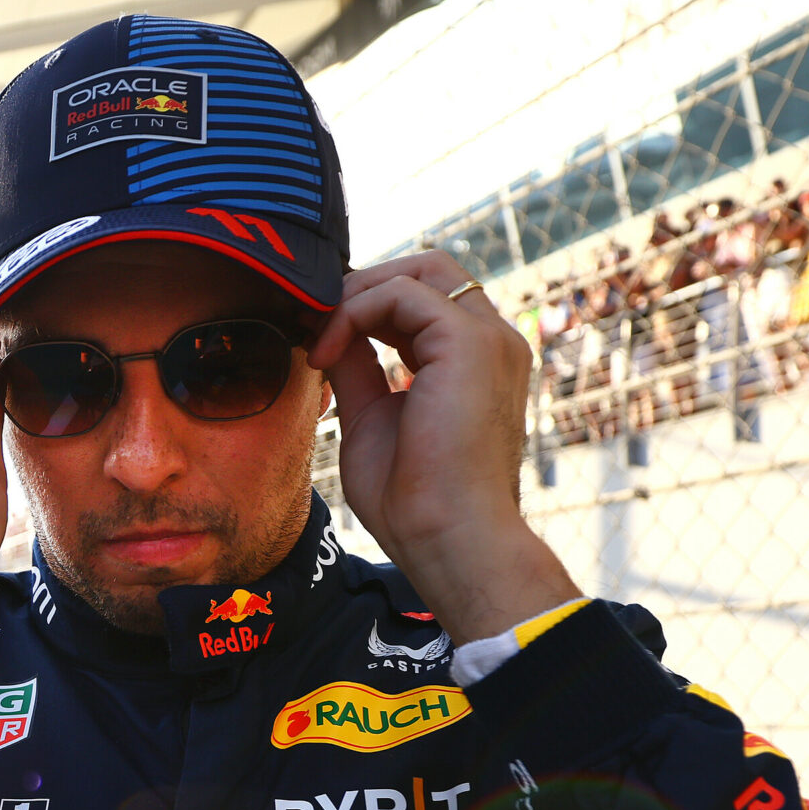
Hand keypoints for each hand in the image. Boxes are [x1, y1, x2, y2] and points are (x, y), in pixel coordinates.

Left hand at [306, 254, 577, 642]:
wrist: (448, 539)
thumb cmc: (414, 501)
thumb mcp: (371, 418)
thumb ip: (358, 370)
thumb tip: (330, 335)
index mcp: (475, 362)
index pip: (424, 301)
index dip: (368, 306)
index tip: (319, 338)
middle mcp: (492, 342)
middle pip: (430, 269)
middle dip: (365, 286)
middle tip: (316, 324)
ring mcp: (488, 338)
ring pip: (420, 270)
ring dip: (357, 295)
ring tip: (319, 339)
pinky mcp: (469, 342)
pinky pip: (401, 292)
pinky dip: (354, 311)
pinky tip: (327, 353)